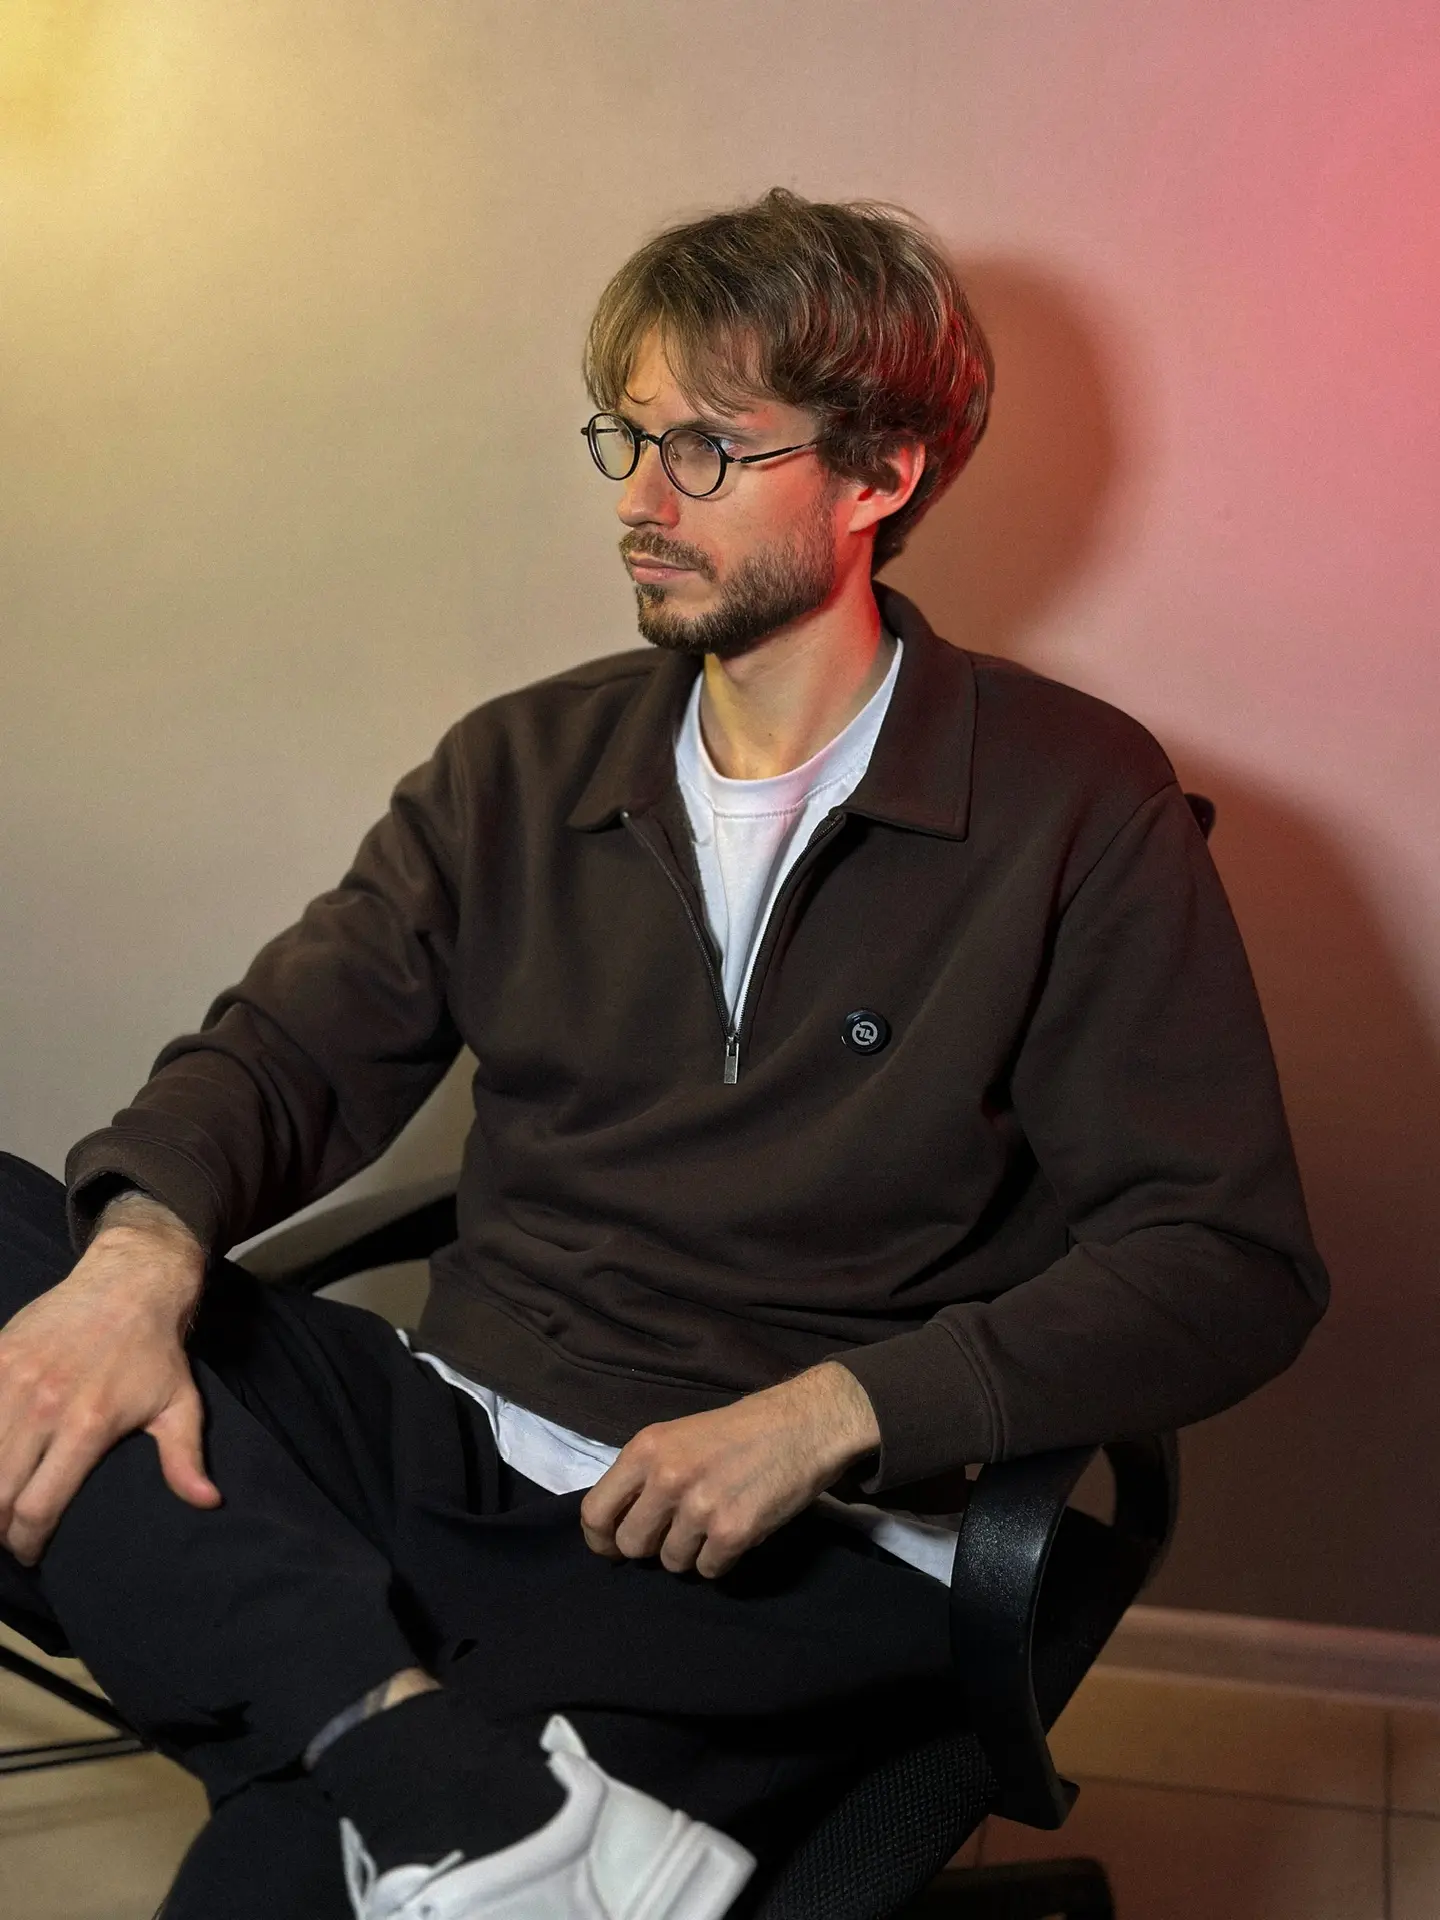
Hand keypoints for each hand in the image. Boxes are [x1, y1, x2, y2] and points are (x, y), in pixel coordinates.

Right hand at [0, 1194, 218, 1564]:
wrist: (130, 1281)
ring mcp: (13, 1380)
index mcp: (87, 1425)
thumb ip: (183, 1458)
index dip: (28, 1542)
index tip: (32, 1553)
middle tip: (7, 1536)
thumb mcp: (179, 1404)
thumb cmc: (156, 1352)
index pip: (38, 1507)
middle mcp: (44, 1406)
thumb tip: (208, 1502)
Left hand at [579, 1362, 879, 1579]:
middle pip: (631, 1546)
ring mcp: (700, 1507)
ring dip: (690, 1553)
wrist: (802, 1425)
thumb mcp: (678, 1438)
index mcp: (645, 1449)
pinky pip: (709, 1571)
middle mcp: (666, 1478)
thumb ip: (645, 1477)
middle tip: (677, 1532)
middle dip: (651, 1547)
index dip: (600, 1540)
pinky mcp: (734, 1531)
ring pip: (671, 1563)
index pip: (594, 1512)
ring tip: (714, 1524)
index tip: (613, 1548)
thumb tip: (619, 1525)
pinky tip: (737, 1530)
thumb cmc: (739, 1431)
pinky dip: (721, 1559)